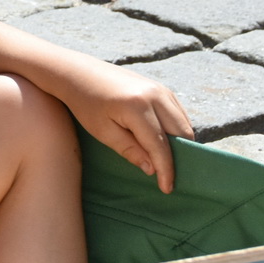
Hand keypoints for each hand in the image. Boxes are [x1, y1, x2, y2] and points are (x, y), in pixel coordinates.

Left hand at [55, 58, 194, 193]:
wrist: (80, 73)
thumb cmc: (86, 104)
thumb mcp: (103, 132)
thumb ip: (130, 150)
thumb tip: (153, 169)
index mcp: (138, 107)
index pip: (160, 145)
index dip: (166, 169)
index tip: (166, 189)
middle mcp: (155, 95)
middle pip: (181, 133)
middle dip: (179, 157)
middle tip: (169, 177)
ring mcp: (160, 88)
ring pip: (183, 123)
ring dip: (180, 143)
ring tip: (166, 162)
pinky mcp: (161, 87)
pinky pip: (178, 113)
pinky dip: (176, 130)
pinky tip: (164, 143)